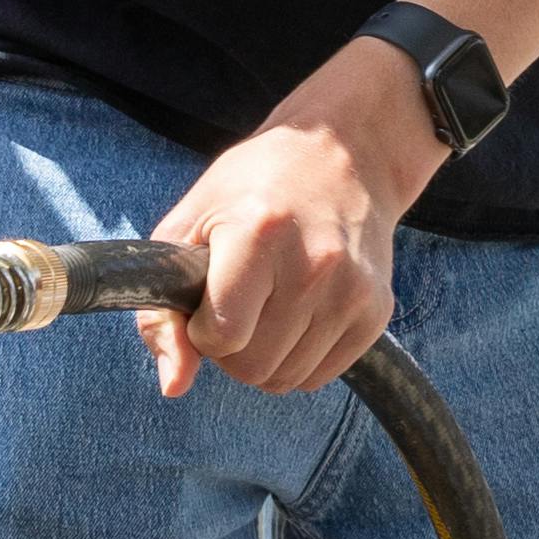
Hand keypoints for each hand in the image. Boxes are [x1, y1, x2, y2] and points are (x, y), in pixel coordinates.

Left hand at [142, 50, 436, 400]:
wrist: (345, 152)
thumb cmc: (254, 186)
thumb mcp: (189, 225)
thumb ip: (162, 311)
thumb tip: (174, 387)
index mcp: (259, 234)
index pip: (222, 336)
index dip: (201, 331)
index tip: (207, 301)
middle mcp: (314, 265)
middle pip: (252, 367)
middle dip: (230, 349)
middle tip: (236, 304)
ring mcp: (352, 290)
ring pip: (286, 380)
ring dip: (264, 357)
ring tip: (268, 305)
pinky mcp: (376, 311)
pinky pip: (319, 376)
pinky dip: (298, 359)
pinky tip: (297, 314)